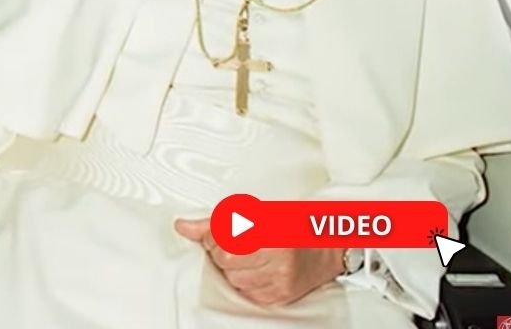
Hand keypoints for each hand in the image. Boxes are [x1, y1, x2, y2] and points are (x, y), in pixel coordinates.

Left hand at [175, 218, 342, 305]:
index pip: (222, 237)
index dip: (215, 234)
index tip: (221, 230)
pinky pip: (246, 293)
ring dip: (233, 268)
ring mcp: (279, 280)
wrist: (327, 247)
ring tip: (250, 255)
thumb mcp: (256, 213)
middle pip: (225, 260)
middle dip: (223, 251)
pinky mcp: (280, 296)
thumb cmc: (293, 226)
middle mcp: (277, 258)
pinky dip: (245, 281)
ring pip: (233, 279)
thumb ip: (215, 222)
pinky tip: (257, 269)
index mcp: (270, 229)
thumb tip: (183, 227)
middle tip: (238, 242)